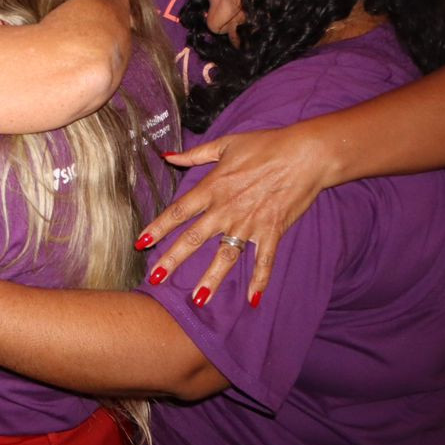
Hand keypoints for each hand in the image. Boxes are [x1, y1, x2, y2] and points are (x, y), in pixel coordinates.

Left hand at [134, 127, 327, 306]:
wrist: (304, 155)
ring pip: (225, 256)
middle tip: (155, 278)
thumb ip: (194, 155)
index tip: (140, 243)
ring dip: (211, 278)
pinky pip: (264, 261)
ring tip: (198, 299)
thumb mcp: (224, 145)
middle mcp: (226, 210)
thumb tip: (167, 155)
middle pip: (194, 238)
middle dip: (172, 259)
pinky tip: (253, 300)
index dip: (158, 228)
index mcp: (212, 187)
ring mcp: (249, 223)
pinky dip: (259, 281)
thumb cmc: (265, 145)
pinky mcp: (272, 231)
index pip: (178, 212)